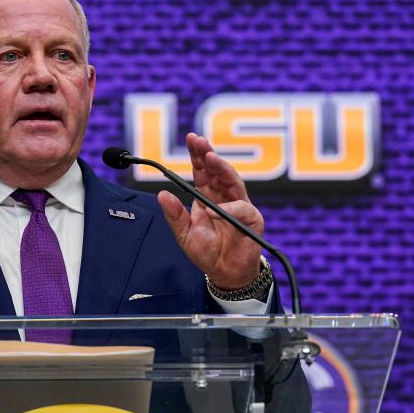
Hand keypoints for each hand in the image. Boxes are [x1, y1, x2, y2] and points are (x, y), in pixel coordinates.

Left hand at [157, 133, 263, 289]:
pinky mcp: (251, 220)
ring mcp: (239, 206)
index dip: (198, 155)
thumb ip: (175, 215)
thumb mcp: (184, 234)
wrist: (224, 273)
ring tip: (210, 158)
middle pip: (218, 170)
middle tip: (199, 141)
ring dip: (222, 169)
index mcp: (207, 197)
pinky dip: (229, 209)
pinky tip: (215, 211)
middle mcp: (224, 197)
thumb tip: (162, 195)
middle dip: (208, 154)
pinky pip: (241, 210)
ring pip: (233, 181)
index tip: (192, 139)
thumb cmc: (207, 252)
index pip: (202, 171)